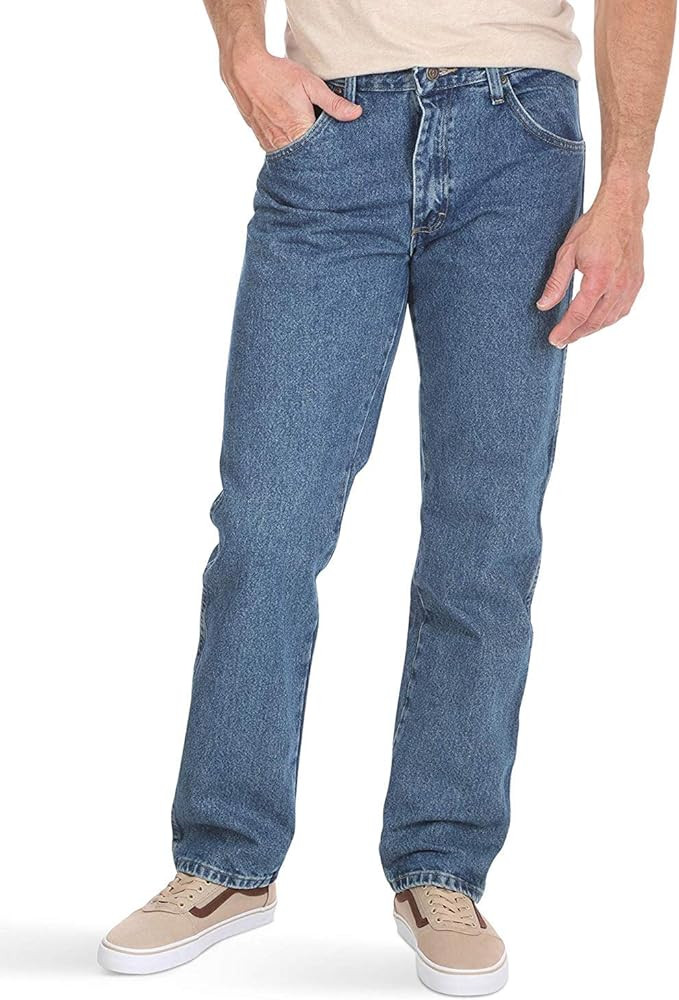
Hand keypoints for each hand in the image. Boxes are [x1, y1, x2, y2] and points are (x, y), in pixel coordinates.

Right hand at [220, 47, 361, 151]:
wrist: (244, 70)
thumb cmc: (278, 75)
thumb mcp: (310, 84)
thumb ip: (333, 102)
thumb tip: (356, 114)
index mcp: (298, 132)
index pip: (321, 152)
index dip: (331, 151)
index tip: (339, 151)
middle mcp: (283, 142)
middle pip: (307, 157)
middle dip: (317, 154)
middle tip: (327, 150)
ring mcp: (270, 143)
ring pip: (293, 156)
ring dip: (303, 152)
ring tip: (311, 145)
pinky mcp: (262, 140)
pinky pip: (280, 151)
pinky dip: (289, 148)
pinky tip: (295, 139)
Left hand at [537, 171, 647, 347]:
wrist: (622, 210)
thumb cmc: (594, 227)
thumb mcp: (567, 252)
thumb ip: (556, 283)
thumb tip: (543, 305)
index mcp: (599, 278)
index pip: (579, 315)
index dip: (565, 330)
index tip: (554, 340)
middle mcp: (618, 285)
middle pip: (595, 322)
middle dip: (576, 334)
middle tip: (561, 340)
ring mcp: (630, 285)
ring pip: (610, 319)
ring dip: (592, 329)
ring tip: (575, 332)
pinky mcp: (637, 282)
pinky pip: (622, 309)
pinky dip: (608, 319)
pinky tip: (596, 320)